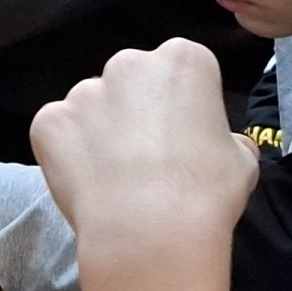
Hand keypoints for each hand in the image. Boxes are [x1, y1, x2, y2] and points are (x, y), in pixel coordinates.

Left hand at [29, 39, 263, 290]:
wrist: (150, 231)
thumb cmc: (206, 192)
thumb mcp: (243, 160)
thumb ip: (228, 139)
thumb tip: (226, 145)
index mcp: (183, 60)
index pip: (180, 70)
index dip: (181, 105)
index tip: (182, 135)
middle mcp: (129, 63)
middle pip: (131, 81)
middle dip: (135, 110)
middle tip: (146, 157)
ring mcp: (83, 91)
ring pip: (92, 106)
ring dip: (100, 131)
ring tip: (114, 177)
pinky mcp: (49, 121)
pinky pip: (59, 132)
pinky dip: (67, 153)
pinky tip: (87, 183)